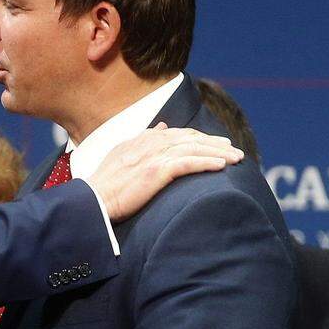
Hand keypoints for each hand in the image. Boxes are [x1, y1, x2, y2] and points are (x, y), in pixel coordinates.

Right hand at [88, 123, 243, 221]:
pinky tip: (221, 166)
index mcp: (142, 140)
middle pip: (191, 138)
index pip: (179, 134)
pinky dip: (205, 163)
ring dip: (218, 153)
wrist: (92, 201)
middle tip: (235, 151)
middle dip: (216, 143)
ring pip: (193, 149)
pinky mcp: (155, 171)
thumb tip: (163, 127)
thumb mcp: (122, 154)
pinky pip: (187, 164)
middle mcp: (149, 144)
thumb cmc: (104, 184)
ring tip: (236, 159)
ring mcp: (152, 157)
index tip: (218, 144)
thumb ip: (143, 140)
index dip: (201, 137)